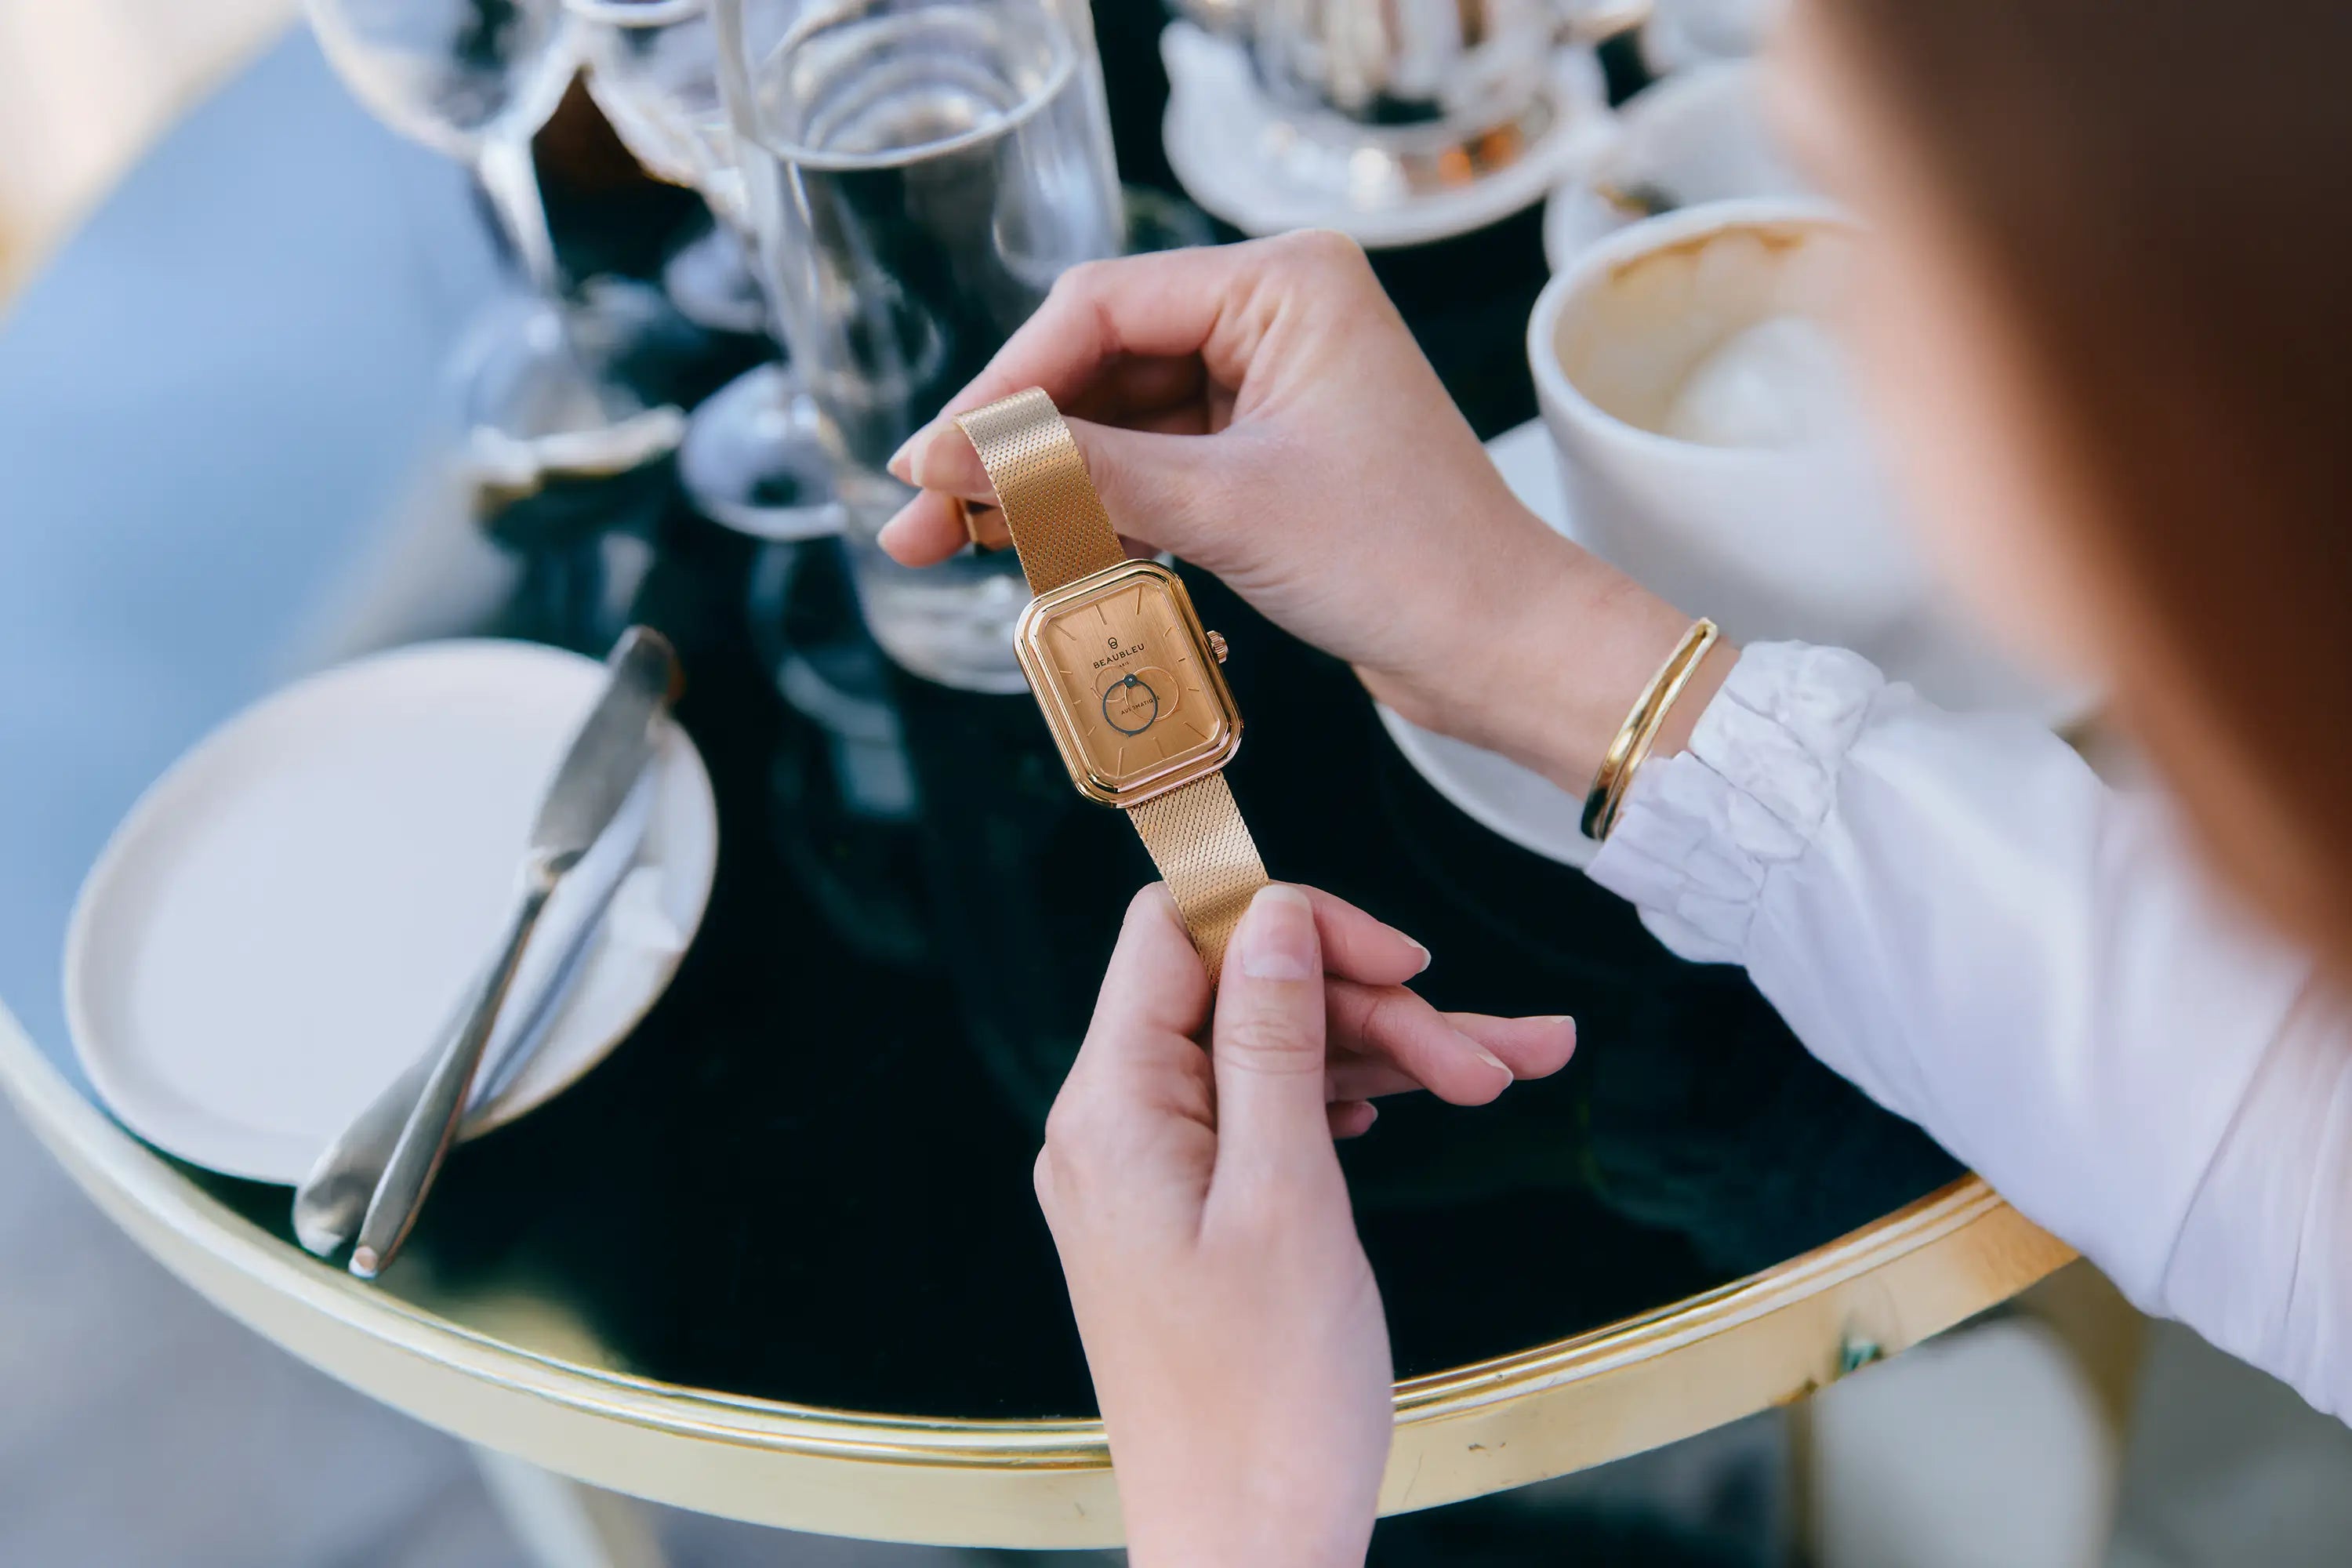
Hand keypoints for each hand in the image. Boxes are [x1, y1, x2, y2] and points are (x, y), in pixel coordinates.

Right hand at [881, 231, 1711, 784]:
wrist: (1505, 652)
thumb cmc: (1408, 560)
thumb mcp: (1225, 507)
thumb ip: (1080, 474)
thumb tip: (947, 460)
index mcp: (1284, 281)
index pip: (1098, 311)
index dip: (1001, 389)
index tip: (925, 460)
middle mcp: (1276, 315)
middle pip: (1096, 365)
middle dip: (1008, 446)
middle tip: (917, 517)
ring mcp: (1270, 386)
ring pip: (1116, 423)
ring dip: (1043, 487)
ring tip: (957, 548)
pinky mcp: (1266, 455)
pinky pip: (1152, 467)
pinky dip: (1099, 512)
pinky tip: (1043, 556)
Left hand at [1041, 885, 1570, 1564]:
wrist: (1247, 1548)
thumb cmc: (1264, 1401)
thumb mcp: (1287, 1196)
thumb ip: (1275, 1039)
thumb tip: (1272, 913)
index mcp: (1113, 1109)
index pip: (1175, 937)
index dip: (1288, 921)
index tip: (1399, 957)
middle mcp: (1115, 1128)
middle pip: (1244, 994)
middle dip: (1373, 1007)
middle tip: (1490, 1057)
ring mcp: (1152, 1172)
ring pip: (1273, 1055)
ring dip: (1389, 1053)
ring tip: (1507, 1072)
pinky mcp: (1190, 1212)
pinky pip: (1269, 1117)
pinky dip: (1353, 1103)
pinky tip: (1420, 1104)